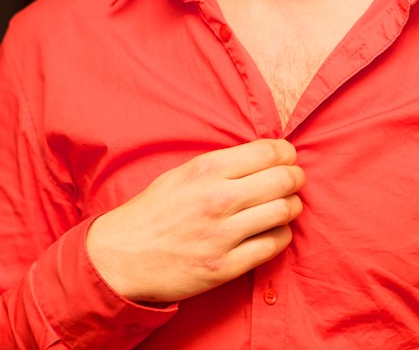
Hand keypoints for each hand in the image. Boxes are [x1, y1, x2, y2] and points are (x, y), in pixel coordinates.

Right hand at [85, 138, 303, 303]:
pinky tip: (271, 231)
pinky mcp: (227, 266)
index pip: (269, 151)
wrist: (122, 256)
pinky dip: (281, 235)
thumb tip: (263, 158)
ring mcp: (224, 234)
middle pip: (283, 180)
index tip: (287, 158)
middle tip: (293, 182)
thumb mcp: (181, 174)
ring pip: (284, 212)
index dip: (286, 153)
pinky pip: (274, 245)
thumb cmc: (153, 212)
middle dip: (295, 179)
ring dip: (292, 207)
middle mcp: (218, 198)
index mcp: (206, 169)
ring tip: (285, 206)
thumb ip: (220, 166)